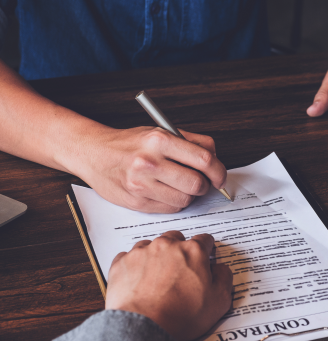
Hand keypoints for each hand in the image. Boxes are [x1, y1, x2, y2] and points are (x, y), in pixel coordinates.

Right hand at [70, 127, 226, 213]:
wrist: (93, 153)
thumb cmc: (130, 143)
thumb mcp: (160, 132)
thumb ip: (191, 142)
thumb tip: (216, 158)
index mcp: (160, 140)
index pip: (204, 160)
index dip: (218, 171)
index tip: (220, 177)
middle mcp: (150, 162)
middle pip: (196, 184)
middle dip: (204, 186)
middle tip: (200, 183)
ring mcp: (141, 185)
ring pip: (185, 200)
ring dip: (188, 196)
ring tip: (178, 185)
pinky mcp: (137, 202)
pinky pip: (170, 209)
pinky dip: (173, 202)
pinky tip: (164, 191)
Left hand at [105, 232, 232, 340]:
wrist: (143, 328)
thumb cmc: (180, 316)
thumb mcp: (219, 302)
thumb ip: (225, 278)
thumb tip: (220, 269)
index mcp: (193, 251)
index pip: (204, 240)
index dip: (207, 250)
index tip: (205, 258)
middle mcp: (167, 245)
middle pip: (176, 238)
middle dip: (180, 250)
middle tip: (181, 271)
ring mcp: (142, 252)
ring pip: (152, 245)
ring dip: (157, 256)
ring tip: (158, 277)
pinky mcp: (122, 263)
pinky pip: (129, 256)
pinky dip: (135, 265)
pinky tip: (139, 281)